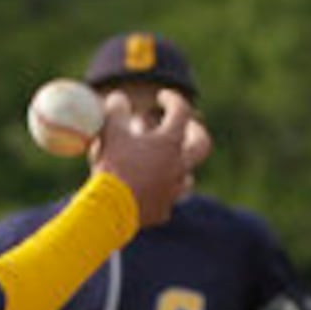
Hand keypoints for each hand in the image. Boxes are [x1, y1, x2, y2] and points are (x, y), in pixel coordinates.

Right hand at [92, 88, 198, 226]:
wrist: (108, 210)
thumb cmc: (112, 166)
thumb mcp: (109, 131)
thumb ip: (116, 110)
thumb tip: (118, 98)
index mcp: (169, 143)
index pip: (181, 111)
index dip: (172, 99)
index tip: (162, 97)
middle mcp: (178, 166)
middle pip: (201, 144)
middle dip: (196, 132)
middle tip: (187, 127)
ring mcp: (172, 191)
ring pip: (187, 177)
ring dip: (179, 167)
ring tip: (167, 164)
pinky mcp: (162, 212)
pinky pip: (166, 201)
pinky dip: (160, 194)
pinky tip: (149, 193)